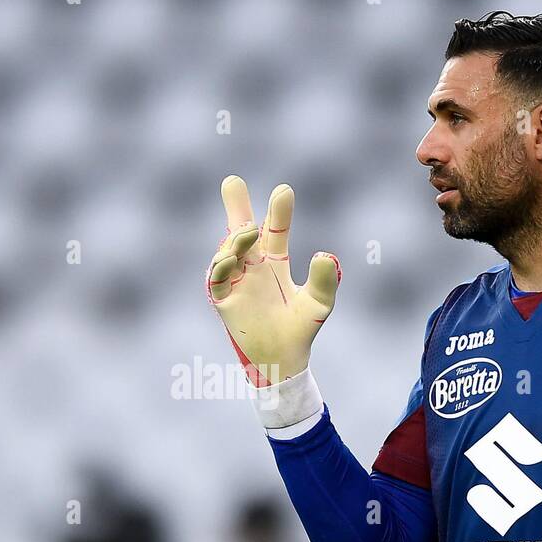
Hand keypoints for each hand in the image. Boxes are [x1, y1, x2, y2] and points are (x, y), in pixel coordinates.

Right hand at [206, 175, 340, 385]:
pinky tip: (231, 257)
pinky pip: (216, 279)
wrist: (284, 360)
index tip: (284, 190)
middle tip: (232, 181)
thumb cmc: (301, 330)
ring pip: (227, 251)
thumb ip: (325, 280)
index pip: (273, 230)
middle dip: (236, 206)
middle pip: (241, 231)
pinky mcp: (224, 301)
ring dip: (235, 239)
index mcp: (274, 262)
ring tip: (248, 231)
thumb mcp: (319, 303)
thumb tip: (324, 254)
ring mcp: (236, 282)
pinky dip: (220, 266)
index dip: (278, 211)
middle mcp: (252, 268)